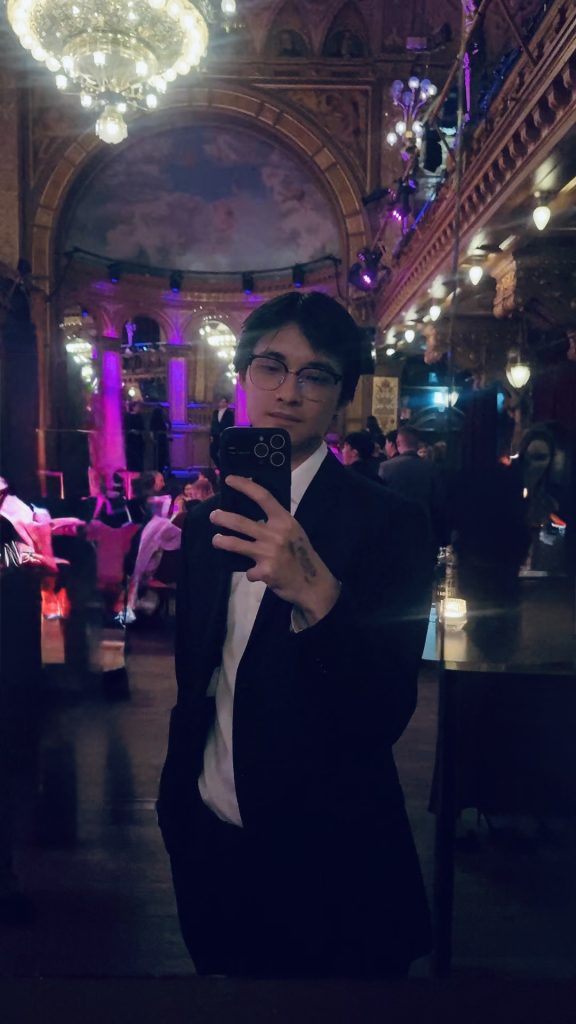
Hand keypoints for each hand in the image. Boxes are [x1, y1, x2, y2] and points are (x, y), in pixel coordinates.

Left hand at [210, 476, 339, 627]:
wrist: (313, 584)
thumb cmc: (302, 555)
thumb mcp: (293, 532)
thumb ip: (276, 523)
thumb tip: (252, 514)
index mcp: (284, 520)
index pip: (263, 496)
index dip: (244, 486)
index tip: (229, 480)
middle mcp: (276, 534)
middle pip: (240, 522)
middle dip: (223, 518)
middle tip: (214, 516)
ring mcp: (269, 553)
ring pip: (235, 544)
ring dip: (221, 541)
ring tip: (216, 540)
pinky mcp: (265, 571)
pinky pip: (249, 571)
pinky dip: (251, 573)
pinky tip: (256, 573)